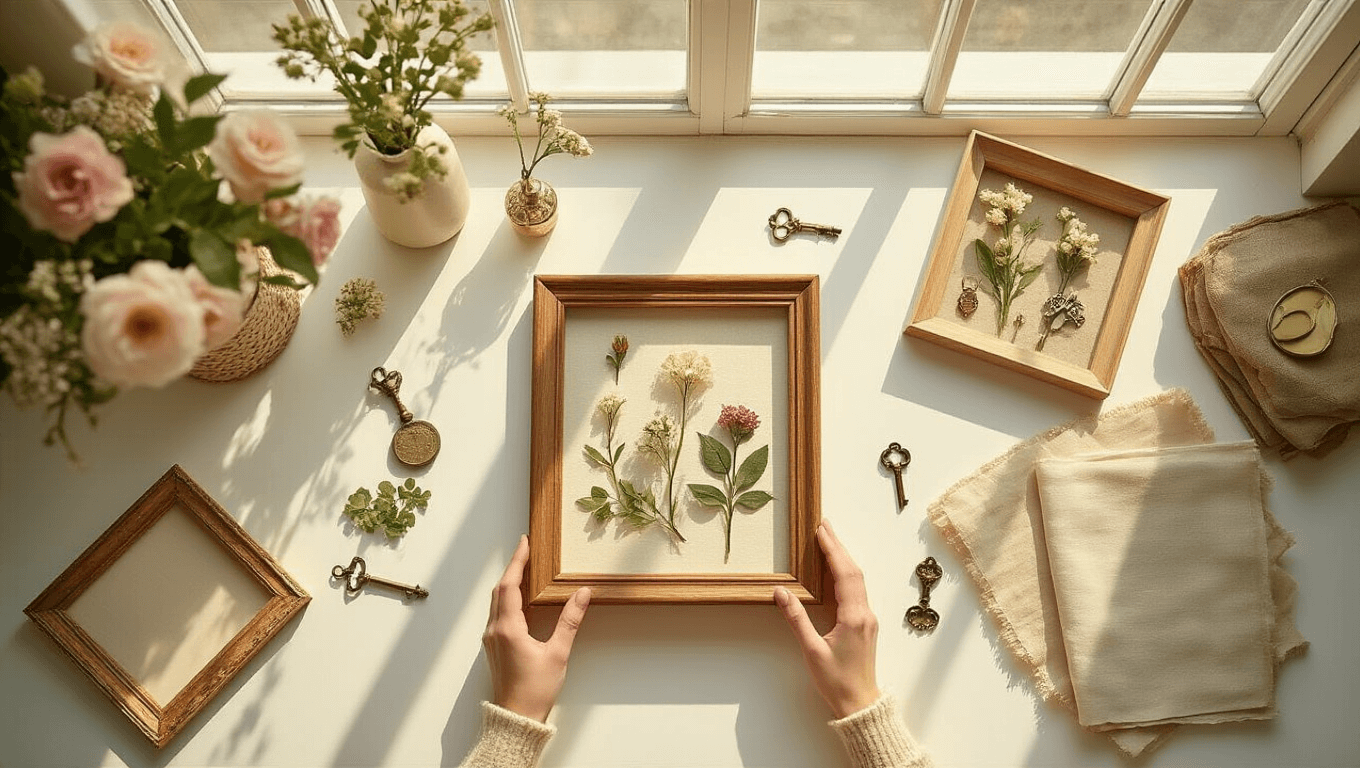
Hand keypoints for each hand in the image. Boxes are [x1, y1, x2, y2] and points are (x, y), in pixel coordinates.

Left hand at [483, 535, 591, 721]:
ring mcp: (492, 639)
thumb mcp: (558, 653)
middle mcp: (495, 630)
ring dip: (509, 583)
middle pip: (500, 590)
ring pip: (496, 602)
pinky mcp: (495, 646)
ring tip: (524, 568)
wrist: (516, 718)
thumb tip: (582, 594)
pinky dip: (507, 598)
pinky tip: (520, 598)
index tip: (525, 542)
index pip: (509, 585)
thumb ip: (570, 621)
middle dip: (513, 567)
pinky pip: (498, 613)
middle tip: (526, 550)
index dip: (518, 561)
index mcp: (507, 628)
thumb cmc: (535, 690)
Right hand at [773, 519, 881, 718]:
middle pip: (853, 571)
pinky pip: (857, 591)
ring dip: (843, 558)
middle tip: (824, 525)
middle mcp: (865, 614)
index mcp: (854, 617)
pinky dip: (846, 574)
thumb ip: (796, 619)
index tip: (821, 531)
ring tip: (829, 540)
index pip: (845, 574)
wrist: (860, 704)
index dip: (833, 550)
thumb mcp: (812, 651)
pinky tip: (836, 570)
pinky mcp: (864, 625)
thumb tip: (781, 592)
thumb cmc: (837, 682)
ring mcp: (867, 619)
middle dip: (838, 546)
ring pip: (857, 580)